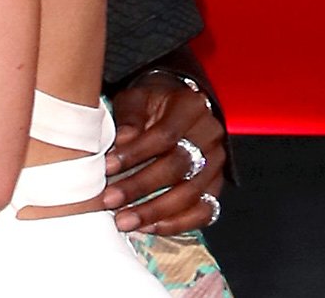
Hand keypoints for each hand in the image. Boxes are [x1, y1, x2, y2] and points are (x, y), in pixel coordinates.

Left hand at [103, 75, 224, 233]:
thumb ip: (129, 117)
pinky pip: (203, 212)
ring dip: (154, 212)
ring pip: (191, 194)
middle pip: (177, 167)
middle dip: (140, 187)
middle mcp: (209, 134)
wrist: (175, 108)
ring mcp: (216, 163)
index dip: (135, 153)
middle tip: (111, 199)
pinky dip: (176, 224)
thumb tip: (122, 142)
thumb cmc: (151, 103)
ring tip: (125, 220)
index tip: (107, 166)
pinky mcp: (216, 186)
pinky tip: (149, 227)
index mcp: (190, 106)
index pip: (164, 135)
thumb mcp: (136, 97)